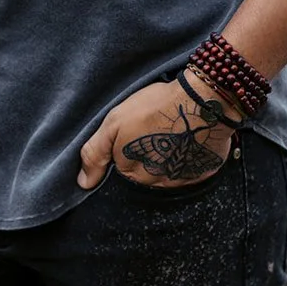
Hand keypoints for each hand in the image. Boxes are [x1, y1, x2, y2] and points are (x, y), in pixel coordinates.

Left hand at [78, 77, 235, 191]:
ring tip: (171, 134)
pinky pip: (191, 170)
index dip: (126, 151)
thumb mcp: (115, 122)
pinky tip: (188, 139)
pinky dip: (188, 158)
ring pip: (168, 174)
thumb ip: (96, 153)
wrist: (203, 101)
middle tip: (153, 131)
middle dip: (147, 157)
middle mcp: (157, 184)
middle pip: (146, 175)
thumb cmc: (155, 108)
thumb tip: (83, 183)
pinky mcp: (203, 173)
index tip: (133, 134)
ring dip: (168, 160)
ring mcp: (182, 180)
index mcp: (133, 173)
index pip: (123, 171)